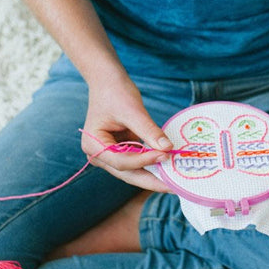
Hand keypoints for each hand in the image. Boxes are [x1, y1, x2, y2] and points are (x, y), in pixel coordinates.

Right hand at [80, 75, 172, 192]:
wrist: (108, 81)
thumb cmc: (115, 92)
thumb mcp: (133, 110)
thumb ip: (149, 131)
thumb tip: (168, 148)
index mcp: (93, 145)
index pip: (121, 161)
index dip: (144, 161)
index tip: (165, 156)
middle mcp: (99, 155)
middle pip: (128, 173)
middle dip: (151, 180)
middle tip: (174, 187)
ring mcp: (110, 155)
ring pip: (134, 171)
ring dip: (153, 174)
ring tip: (175, 180)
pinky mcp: (121, 151)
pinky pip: (138, 162)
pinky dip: (152, 164)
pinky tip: (169, 168)